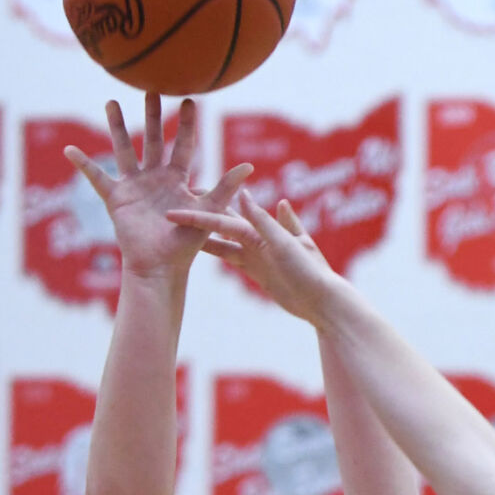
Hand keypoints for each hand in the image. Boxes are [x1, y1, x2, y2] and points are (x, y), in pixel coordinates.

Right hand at [64, 93, 250, 280]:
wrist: (161, 268)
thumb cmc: (186, 246)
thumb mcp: (209, 212)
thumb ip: (226, 188)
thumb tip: (250, 166)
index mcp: (177, 180)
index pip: (184, 145)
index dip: (187, 124)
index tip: (190, 100)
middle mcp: (155, 178)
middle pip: (153, 139)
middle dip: (153, 115)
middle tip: (152, 88)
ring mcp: (134, 186)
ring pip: (125, 149)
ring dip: (117, 126)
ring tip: (112, 102)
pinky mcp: (116, 198)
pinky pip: (97, 178)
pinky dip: (83, 164)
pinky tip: (70, 150)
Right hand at [167, 192, 343, 323]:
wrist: (323, 301)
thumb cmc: (310, 272)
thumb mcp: (286, 245)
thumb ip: (263, 221)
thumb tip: (242, 193)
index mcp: (262, 232)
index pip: (223, 222)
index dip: (198, 218)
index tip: (173, 213)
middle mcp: (258, 239)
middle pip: (221, 226)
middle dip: (198, 218)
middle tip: (171, 208)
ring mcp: (257, 255)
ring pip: (223, 242)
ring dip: (204, 234)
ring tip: (179, 229)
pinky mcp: (258, 271)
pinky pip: (233, 258)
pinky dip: (219, 250)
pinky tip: (205, 245)